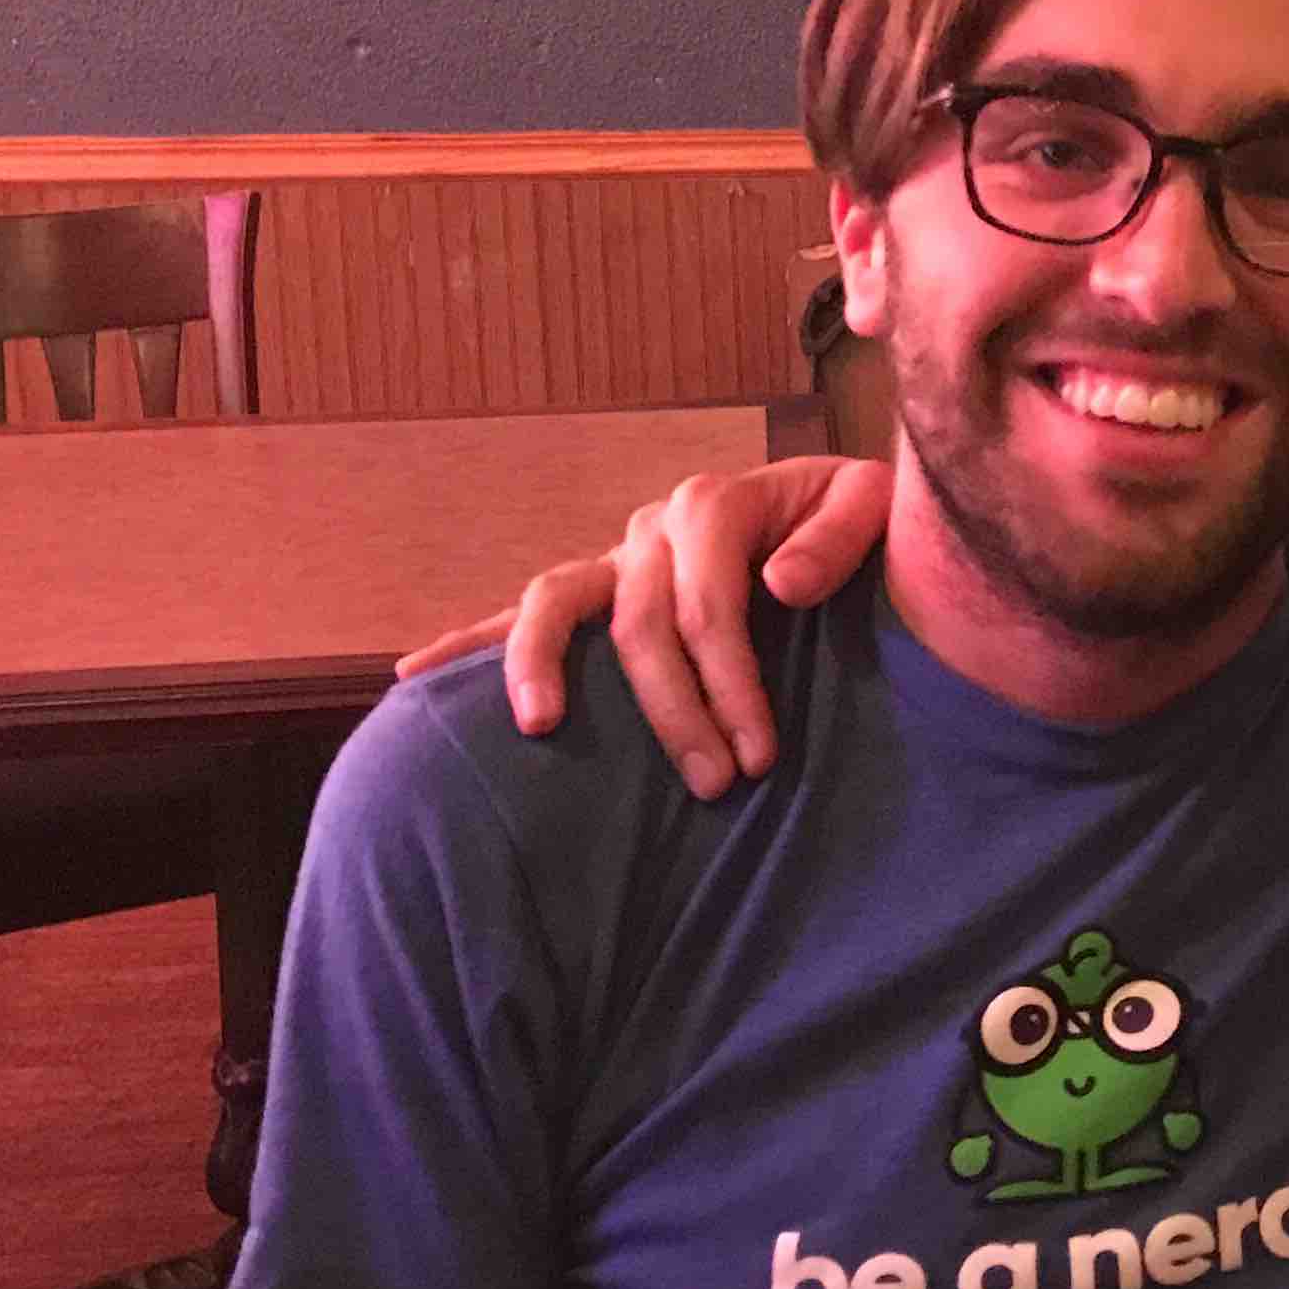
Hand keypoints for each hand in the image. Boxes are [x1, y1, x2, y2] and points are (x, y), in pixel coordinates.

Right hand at [390, 456, 891, 796]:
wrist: (851, 510)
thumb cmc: (866, 522)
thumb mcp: (875, 508)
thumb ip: (837, 539)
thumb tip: (777, 584)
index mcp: (716, 504)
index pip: (707, 606)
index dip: (728, 684)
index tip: (758, 756)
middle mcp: (653, 527)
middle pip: (640, 622)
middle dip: (674, 710)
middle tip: (717, 784)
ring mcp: (616, 557)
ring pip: (555, 600)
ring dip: (541, 665)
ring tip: (540, 729)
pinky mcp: (597, 587)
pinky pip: (523, 611)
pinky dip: (468, 639)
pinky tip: (413, 676)